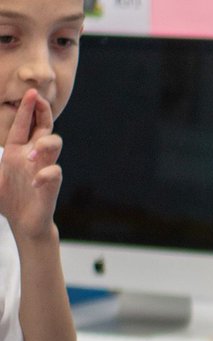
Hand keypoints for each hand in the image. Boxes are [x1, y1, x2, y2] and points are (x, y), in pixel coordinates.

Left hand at [0, 90, 61, 238]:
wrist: (22, 224)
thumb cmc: (6, 200)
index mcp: (17, 150)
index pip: (24, 124)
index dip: (28, 108)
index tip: (31, 92)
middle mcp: (32, 156)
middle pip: (44, 127)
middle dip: (43, 113)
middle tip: (40, 100)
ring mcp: (43, 168)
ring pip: (54, 144)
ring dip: (45, 144)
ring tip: (31, 154)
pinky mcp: (51, 186)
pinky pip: (55, 172)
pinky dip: (45, 174)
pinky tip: (34, 183)